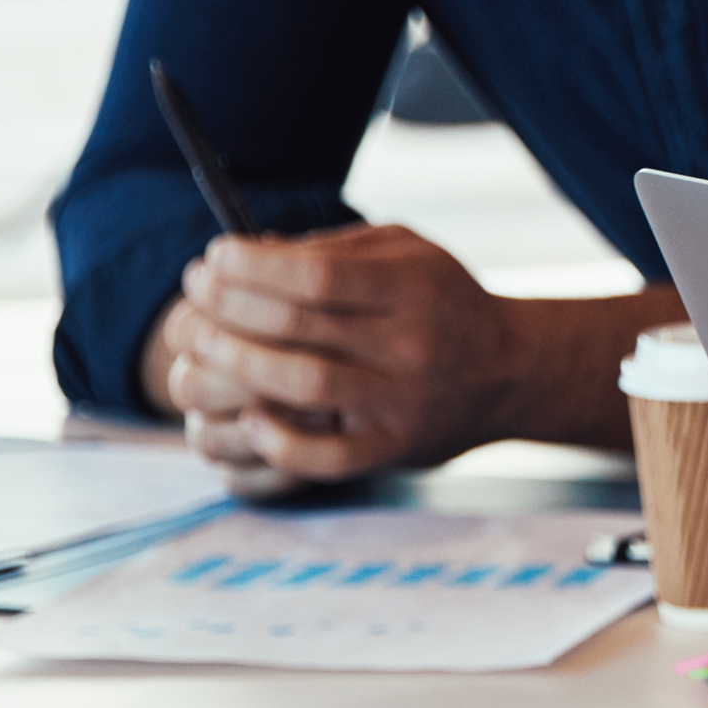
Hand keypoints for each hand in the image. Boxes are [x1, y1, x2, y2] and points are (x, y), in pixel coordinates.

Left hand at [154, 225, 542, 481]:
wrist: (513, 371)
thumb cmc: (444, 302)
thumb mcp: (409, 252)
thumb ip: (337, 250)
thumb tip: (253, 254)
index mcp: (416, 288)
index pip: (318, 277)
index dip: (252, 267)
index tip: (214, 257)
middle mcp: (412, 344)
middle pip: (299, 327)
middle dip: (228, 306)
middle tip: (193, 291)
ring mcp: (403, 402)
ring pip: (302, 386)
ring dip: (236, 362)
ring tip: (201, 342)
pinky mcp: (394, 449)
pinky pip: (326, 457)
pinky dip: (278, 442)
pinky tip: (248, 418)